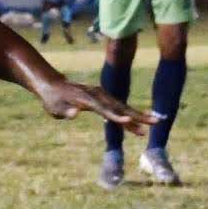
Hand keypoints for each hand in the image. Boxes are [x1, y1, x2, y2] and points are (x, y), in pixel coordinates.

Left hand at [34, 76, 157, 136]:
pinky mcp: (102, 97)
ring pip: (122, 107)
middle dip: (137, 116)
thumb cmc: (52, 100)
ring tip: (155, 122)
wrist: (53, 85)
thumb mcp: (54, 108)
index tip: (128, 121)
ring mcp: (102, 95)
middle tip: (155, 123)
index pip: (104, 110)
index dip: (116, 117)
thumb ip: (64, 112)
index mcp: (87, 99)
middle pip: (120, 107)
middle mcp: (98, 95)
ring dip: (138, 115)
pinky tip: (138, 120)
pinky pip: (118, 106)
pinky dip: (129, 113)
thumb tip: (75, 113)